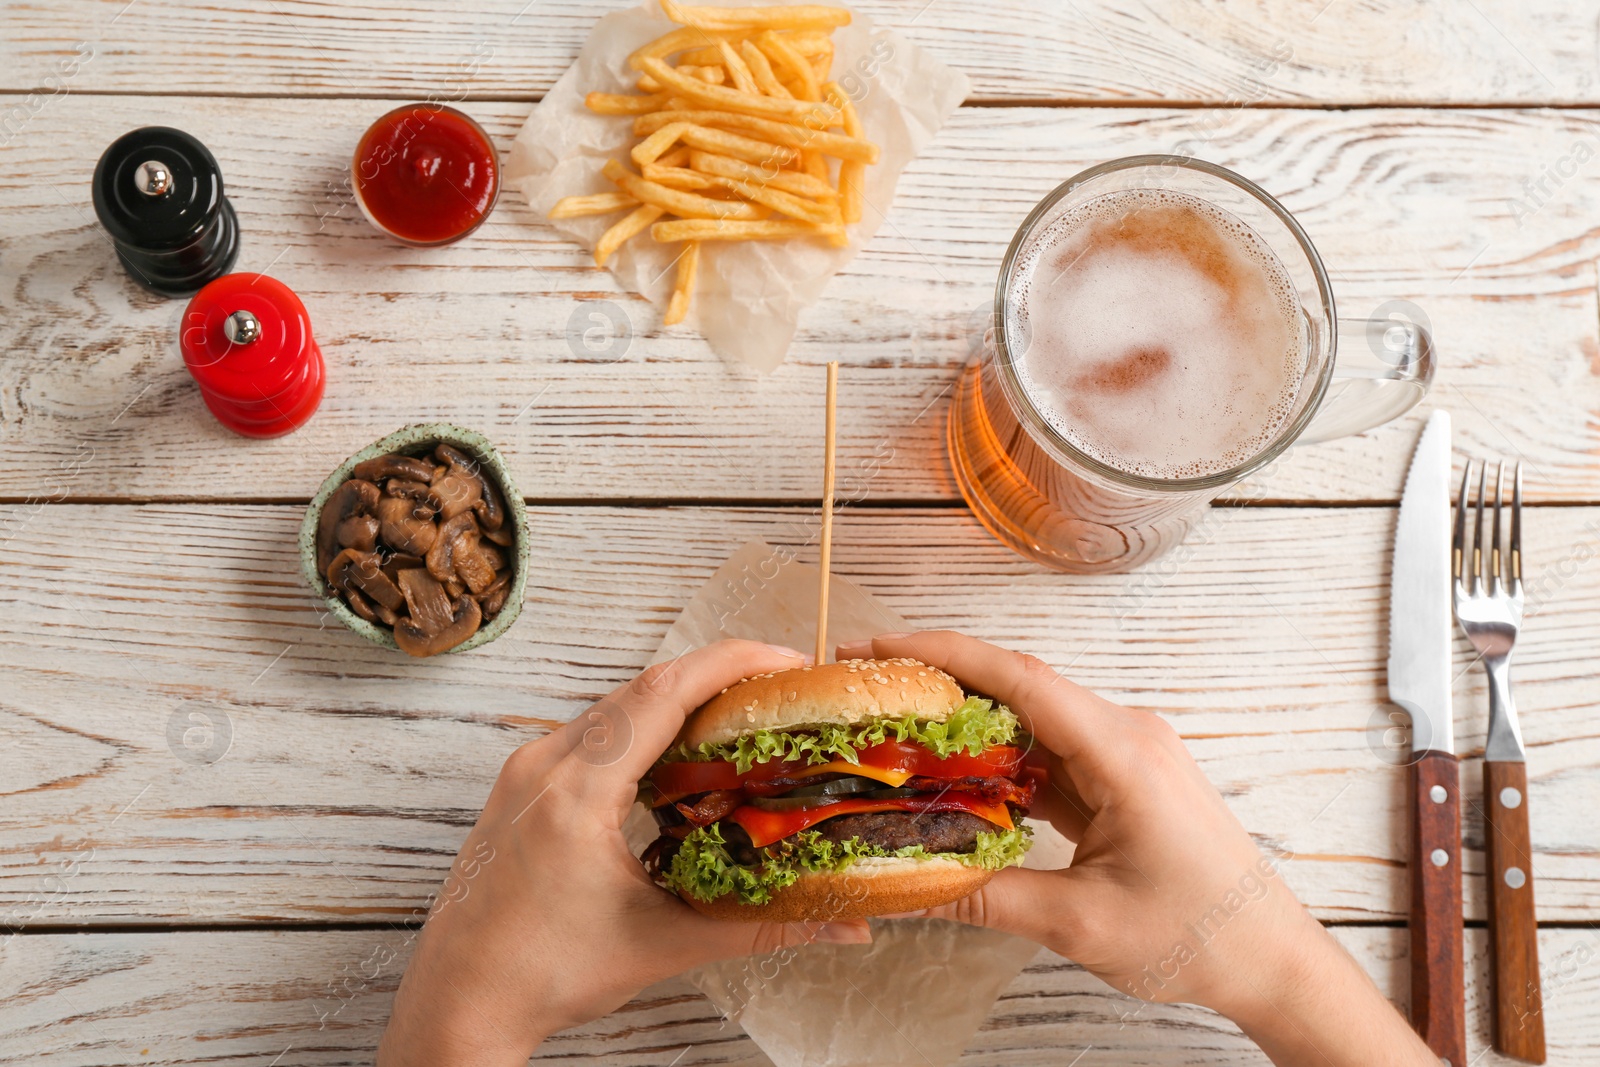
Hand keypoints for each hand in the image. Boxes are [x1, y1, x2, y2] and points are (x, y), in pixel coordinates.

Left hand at [377, 640, 872, 1066]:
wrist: (458, 1001)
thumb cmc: (543, 974)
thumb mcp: (662, 945)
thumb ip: (758, 926)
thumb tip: (842, 926)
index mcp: (577, 792)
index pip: (663, 693)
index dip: (730, 664)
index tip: (784, 660)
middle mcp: (544, 764)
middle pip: (642, 689)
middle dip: (715, 677)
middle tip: (776, 688)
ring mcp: (525, 770)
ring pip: (614, 708)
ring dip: (676, 702)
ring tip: (737, 715)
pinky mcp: (518, 785)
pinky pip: (588, 733)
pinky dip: (639, 730)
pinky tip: (674, 757)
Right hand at [836, 631, 1434, 1066]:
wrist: (1270, 958)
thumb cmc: (1198, 935)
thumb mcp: (1080, 923)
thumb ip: (987, 897)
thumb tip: (908, 888)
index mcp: (1122, 751)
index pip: (1020, 678)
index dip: (945, 654)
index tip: (883, 646)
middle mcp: (1126, 734)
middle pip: (1019, 686)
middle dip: (942, 681)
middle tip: (873, 690)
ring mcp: (1127, 753)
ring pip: (1032, 719)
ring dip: (968, 724)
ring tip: (899, 732)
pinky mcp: (1125, 777)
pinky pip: (1051, 751)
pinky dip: (1001, 760)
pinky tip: (956, 779)